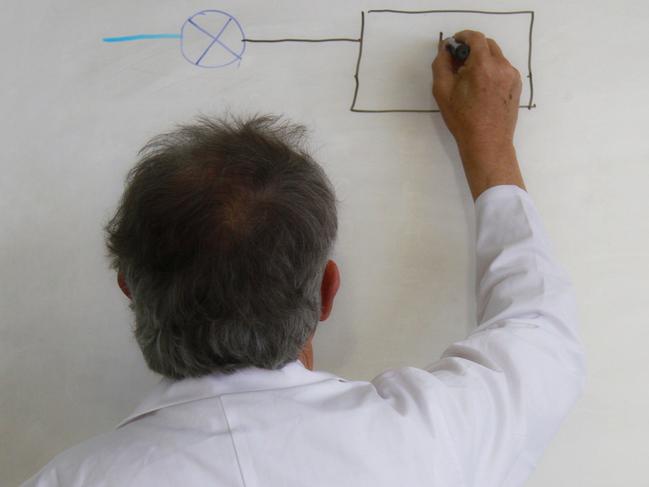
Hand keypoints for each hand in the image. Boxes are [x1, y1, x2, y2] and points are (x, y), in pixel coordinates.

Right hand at [432, 30, 521, 162]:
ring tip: (470, 80)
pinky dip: (491, 70)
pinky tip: (482, 88)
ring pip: (495, 56)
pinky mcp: (517, 84)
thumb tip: (445, 50)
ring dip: (482, 60)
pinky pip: (502, 68)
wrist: (488, 142)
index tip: (454, 44)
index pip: (476, 37)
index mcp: (483, 66)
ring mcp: (512, 75)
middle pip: (487, 44)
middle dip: (472, 48)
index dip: (463, 37)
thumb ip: (441, 64)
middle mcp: (502, 66)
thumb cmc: (463, 120)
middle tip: (459, 63)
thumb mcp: (442, 92)